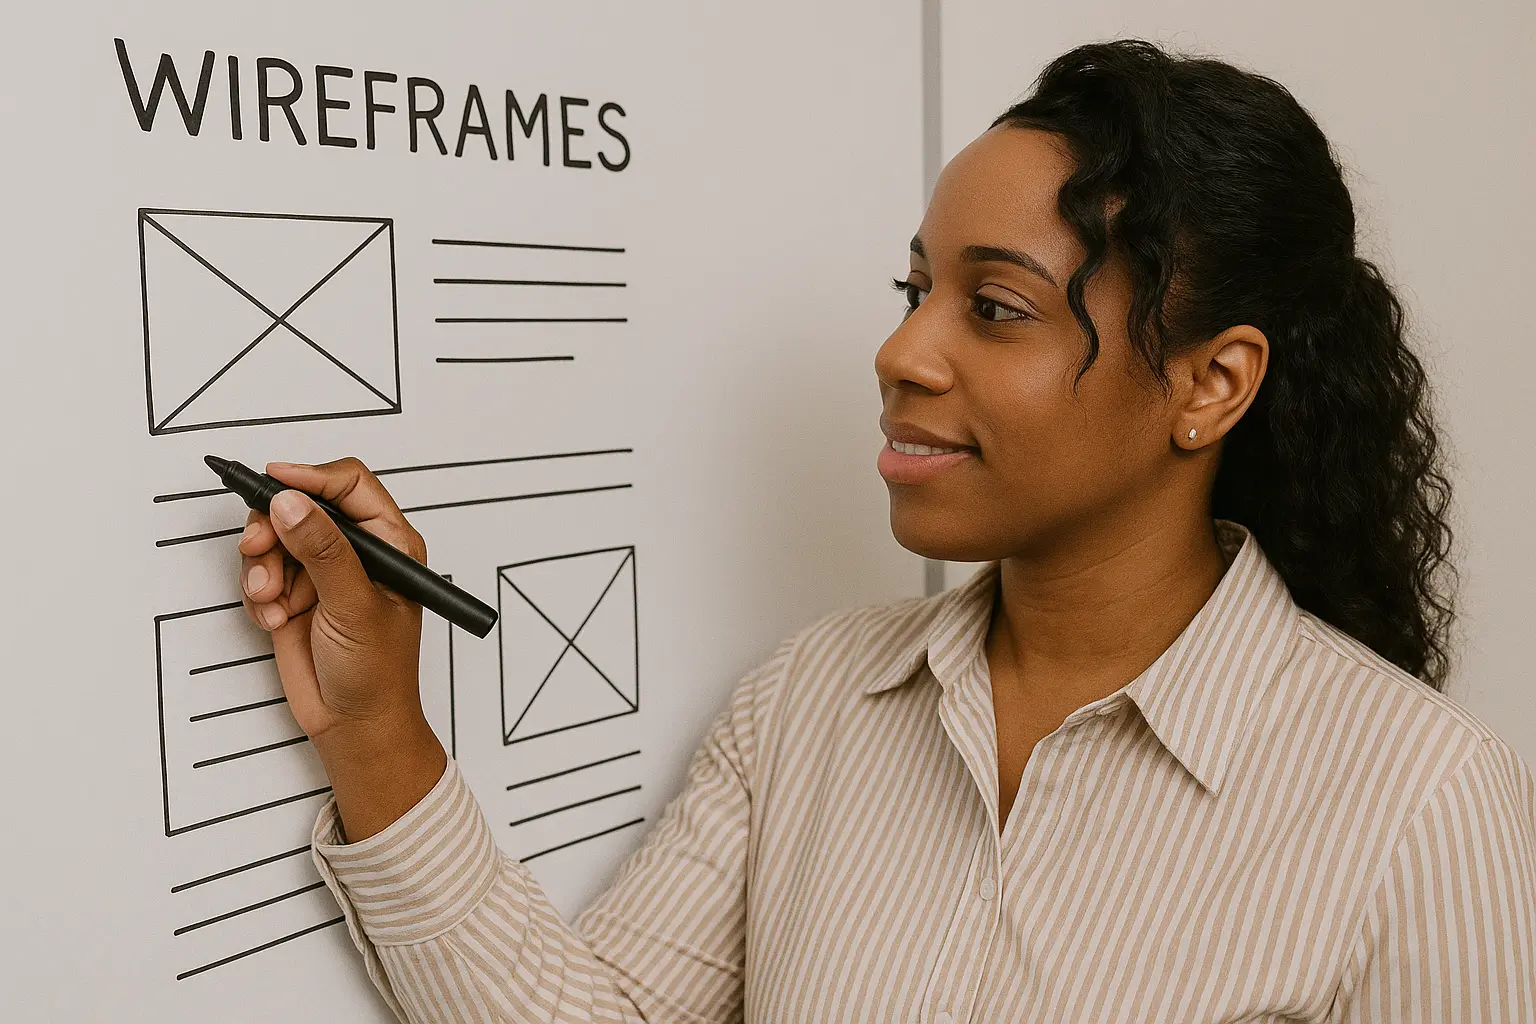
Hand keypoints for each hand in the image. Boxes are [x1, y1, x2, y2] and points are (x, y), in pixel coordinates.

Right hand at [238, 457, 445, 839]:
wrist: (354, 726)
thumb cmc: (378, 673)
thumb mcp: (353, 606)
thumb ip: (322, 552)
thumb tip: (292, 505)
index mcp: (390, 542)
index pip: (349, 485)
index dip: (310, 478)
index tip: (274, 483)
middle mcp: (356, 551)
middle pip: (301, 506)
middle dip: (273, 527)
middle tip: (258, 549)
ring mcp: (322, 573)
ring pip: (275, 538)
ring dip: (262, 567)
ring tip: (270, 599)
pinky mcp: (293, 595)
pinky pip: (260, 573)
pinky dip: (258, 595)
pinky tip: (273, 620)